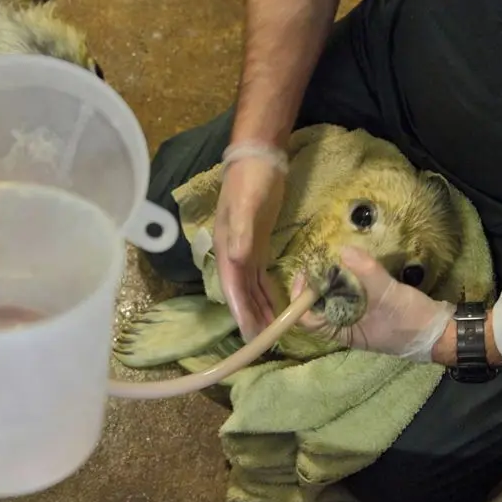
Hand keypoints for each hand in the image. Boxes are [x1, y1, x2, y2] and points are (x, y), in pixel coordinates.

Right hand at [214, 155, 286, 341]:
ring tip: (271, 331)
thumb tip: (236, 260)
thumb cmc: (250, 181)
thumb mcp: (246, 203)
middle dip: (250, 317)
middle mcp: (233, 254)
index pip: (232, 287)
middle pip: (241, 293)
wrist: (258, 159)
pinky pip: (261, 277)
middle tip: (263, 341)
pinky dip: (267, 293)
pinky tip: (275, 306)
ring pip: (251, 288)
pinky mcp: (259, 246)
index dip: (240, 311)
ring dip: (259, 309)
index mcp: (226, 248)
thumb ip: (241, 231)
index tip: (249, 333)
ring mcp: (246, 251)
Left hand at [290, 246, 455, 362]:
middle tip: (320, 260)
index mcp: (344, 332)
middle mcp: (347, 328)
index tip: (306, 273)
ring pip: (337, 300)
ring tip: (334, 260)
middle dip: (318, 284)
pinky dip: (350, 282)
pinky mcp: (372, 311)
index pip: (309, 320)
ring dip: (334, 282)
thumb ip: (366, 273)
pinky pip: (352, 296)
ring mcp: (359, 320)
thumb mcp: (388, 294)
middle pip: (320, 307)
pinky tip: (354, 267)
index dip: (302, 298)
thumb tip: (344, 250)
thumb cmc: (411, 320)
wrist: (442, 333)